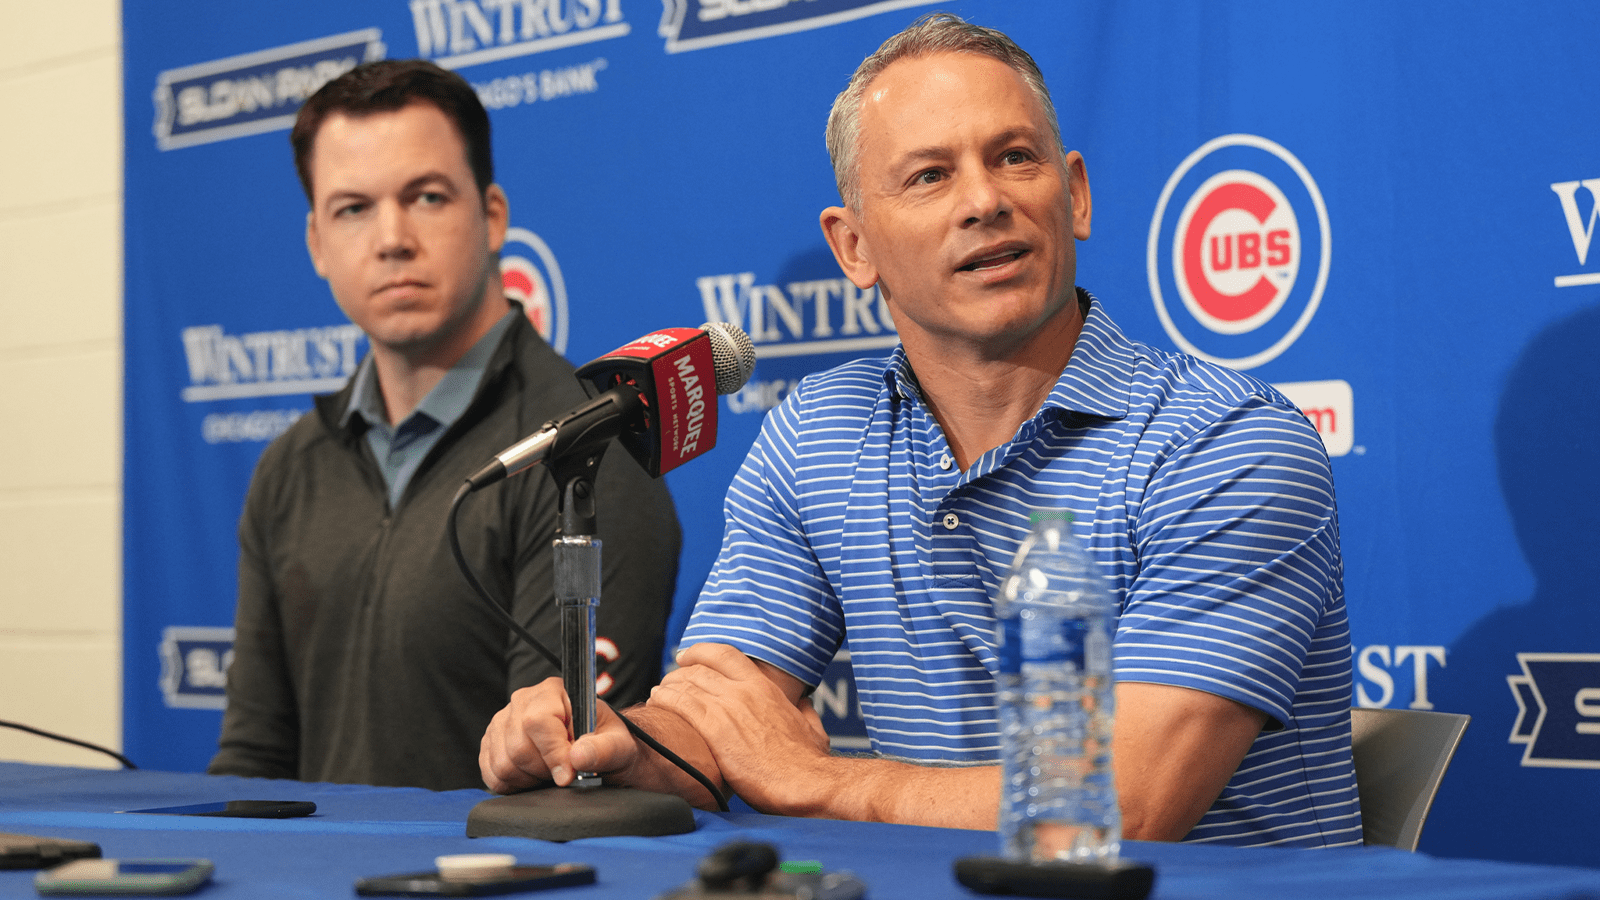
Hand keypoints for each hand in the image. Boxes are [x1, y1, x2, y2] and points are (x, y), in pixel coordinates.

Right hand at [479, 676, 638, 793]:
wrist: (595, 751)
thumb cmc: (607, 742)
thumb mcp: (618, 745)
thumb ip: (603, 749)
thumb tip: (578, 756)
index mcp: (554, 692)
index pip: (538, 722)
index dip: (552, 753)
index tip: (569, 775)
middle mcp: (523, 701)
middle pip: (518, 747)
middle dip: (544, 770)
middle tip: (565, 770)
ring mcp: (503, 721)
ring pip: (503, 764)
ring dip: (529, 778)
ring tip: (551, 771)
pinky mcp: (492, 743)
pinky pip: (491, 773)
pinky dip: (513, 784)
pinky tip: (534, 776)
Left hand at [648, 643, 832, 814]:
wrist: (801, 780)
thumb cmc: (807, 761)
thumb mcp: (813, 728)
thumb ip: (805, 711)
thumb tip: (804, 704)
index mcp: (765, 687)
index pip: (726, 654)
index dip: (701, 651)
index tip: (686, 656)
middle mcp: (743, 691)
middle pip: (699, 669)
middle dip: (679, 673)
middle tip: (669, 681)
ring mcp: (728, 708)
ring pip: (687, 684)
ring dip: (667, 686)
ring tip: (658, 693)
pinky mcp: (715, 729)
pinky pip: (681, 705)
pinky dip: (665, 700)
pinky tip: (656, 703)